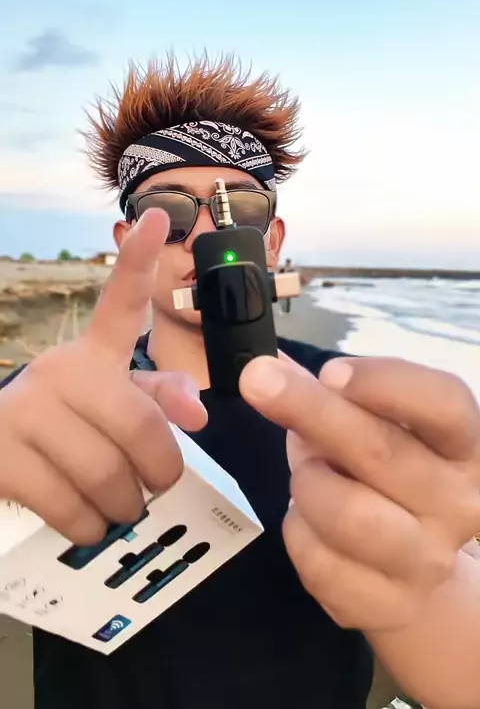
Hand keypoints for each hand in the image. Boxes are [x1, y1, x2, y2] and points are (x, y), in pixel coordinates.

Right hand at [0, 210, 206, 544]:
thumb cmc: (64, 426)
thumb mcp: (112, 404)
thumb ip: (159, 397)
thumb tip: (198, 413)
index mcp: (92, 354)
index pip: (119, 303)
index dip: (138, 262)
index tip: (156, 218)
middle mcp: (60, 370)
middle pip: (144, 432)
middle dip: (160, 474)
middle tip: (153, 484)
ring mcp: (27, 409)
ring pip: (110, 479)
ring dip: (125, 507)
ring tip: (116, 502)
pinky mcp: (1, 453)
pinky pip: (74, 509)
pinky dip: (91, 526)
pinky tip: (84, 516)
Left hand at [240, 354, 479, 631]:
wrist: (417, 568)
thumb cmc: (392, 476)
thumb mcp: (373, 424)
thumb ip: (331, 392)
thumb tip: (268, 362)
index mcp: (464, 444)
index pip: (442, 403)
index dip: (384, 382)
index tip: (328, 371)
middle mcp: (459, 502)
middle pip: (381, 451)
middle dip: (310, 410)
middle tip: (257, 380)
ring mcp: (428, 560)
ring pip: (347, 514)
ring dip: (307, 483)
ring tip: (308, 476)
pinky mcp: (389, 604)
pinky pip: (317, 562)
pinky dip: (297, 530)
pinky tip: (308, 520)